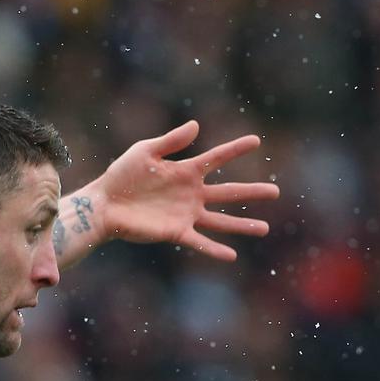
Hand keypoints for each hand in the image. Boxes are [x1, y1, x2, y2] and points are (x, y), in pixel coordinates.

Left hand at [89, 120, 278, 260]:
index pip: (217, 158)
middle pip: (228, 192)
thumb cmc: (120, 177)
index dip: (235, 149)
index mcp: (185, 171)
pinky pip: (199, 241)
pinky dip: (214, 249)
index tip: (256, 141)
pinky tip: (232, 255)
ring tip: (264, 228)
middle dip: (251, 191)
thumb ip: (171, 141)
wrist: (103, 205)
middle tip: (276, 191)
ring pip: (220, 220)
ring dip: (242, 225)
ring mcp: (185, 214)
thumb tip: (196, 125)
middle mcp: (191, 194)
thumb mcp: (144, 152)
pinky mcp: (175, 231)